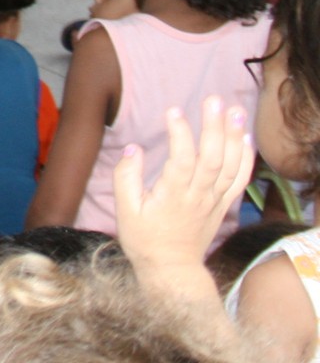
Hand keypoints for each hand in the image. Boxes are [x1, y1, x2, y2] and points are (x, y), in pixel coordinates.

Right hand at [114, 95, 251, 287]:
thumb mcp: (125, 211)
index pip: (182, 160)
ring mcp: (214, 201)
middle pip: (213, 158)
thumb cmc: (144, 240)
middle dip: (214, 127)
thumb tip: (135, 149)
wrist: (172, 270)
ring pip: (230, 166)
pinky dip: (246, 159)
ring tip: (234, 110)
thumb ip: (126, 177)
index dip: (180, 134)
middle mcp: (198, 196)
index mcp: (173, 196)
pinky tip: (244, 138)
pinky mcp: (222, 205)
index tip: (173, 110)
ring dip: (234, 137)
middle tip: (213, 100)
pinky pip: (239, 180)